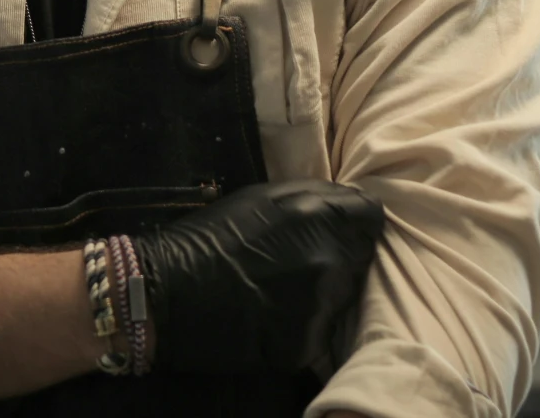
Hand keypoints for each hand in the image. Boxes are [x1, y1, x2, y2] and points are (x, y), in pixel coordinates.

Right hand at [132, 179, 383, 373]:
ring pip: (344, 294)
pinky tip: (275, 315)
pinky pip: (323, 328)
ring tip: (283, 288)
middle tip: (299, 261)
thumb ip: (311, 197)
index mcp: (317, 216)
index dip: (356, 220)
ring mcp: (321, 305)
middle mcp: (328, 260)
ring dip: (325, 289)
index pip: (371, 216)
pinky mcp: (308, 342)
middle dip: (341, 254)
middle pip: (361, 255)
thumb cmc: (210, 237)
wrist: (168, 295)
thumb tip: (348, 201)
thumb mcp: (259, 198)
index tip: (340, 228)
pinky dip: (307, 322)